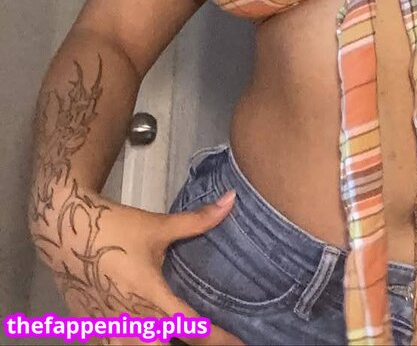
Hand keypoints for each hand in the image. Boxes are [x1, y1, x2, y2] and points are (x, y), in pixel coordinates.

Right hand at [30, 180, 244, 345]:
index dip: (218, 339)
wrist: (63, 233)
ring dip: (158, 344)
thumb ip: (197, 220)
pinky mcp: (91, 332)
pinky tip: (143, 335)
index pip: (191, 327)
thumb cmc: (115, 228)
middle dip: (188, 345)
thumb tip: (232, 200)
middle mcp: (130, 320)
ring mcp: (108, 330)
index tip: (239, 344)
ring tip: (173, 335)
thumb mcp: (158, 226)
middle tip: (209, 339)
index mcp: (150, 296)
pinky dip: (133, 342)